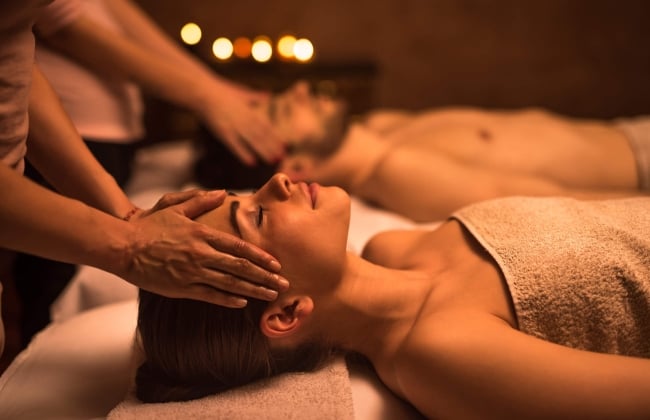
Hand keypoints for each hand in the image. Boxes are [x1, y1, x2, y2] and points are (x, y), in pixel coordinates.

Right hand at [121, 189, 288, 306]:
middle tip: (283, 284)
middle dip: (265, 276)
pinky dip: (228, 299)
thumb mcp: (176, 207)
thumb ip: (201, 201)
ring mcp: (192, 272)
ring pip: (230, 283)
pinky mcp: (181, 287)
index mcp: (203, 234)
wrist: (124, 246)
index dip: (260, 257)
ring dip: (253, 290)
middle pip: (241, 267)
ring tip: (271, 296)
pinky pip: (209, 295)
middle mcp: (202, 254)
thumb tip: (222, 192)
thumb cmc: (150, 226)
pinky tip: (243, 303)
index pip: (239, 247)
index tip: (276, 264)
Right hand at [200, 81, 285, 165]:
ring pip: (252, 140)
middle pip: (261, 135)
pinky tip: (251, 163)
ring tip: (272, 161)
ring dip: (263, 151)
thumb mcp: (240, 92)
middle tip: (282, 157)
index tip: (284, 145)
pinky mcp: (222, 132)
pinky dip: (243, 154)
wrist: (201, 91)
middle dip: (272, 146)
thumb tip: (268, 95)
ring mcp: (233, 126)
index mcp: (248, 110)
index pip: (265, 125)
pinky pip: (234, 145)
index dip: (275, 136)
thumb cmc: (220, 90)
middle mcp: (243, 119)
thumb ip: (255, 96)